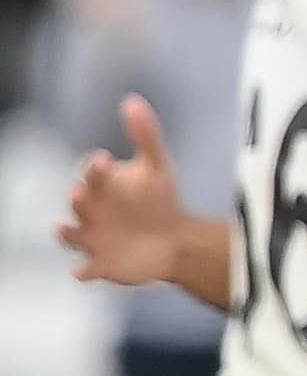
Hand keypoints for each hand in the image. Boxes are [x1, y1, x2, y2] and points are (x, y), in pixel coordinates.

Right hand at [60, 96, 213, 295]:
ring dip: (67, 233)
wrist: (174, 241)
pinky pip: (87, 270)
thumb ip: (145, 136)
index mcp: (102, 185)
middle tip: (81, 193)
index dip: (96, 167)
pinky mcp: (101, 264)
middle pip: (79, 203)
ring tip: (63, 230)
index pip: (93, 173)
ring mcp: (93, 238)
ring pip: (73, 235)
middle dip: (79, 199)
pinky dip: (83, 273)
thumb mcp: (157, 168)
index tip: (105, 160)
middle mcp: (90, 211)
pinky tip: (81, 274)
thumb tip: (132, 100)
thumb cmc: (159, 200)